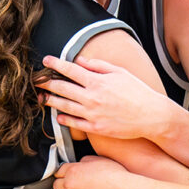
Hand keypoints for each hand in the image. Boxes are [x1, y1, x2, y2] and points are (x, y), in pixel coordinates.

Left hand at [40, 55, 168, 140]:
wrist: (151, 116)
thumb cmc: (138, 92)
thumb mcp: (120, 72)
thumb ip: (98, 65)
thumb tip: (80, 60)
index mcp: (97, 81)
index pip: (70, 70)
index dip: (55, 64)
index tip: (46, 61)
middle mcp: (91, 97)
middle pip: (61, 88)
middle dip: (46, 82)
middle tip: (36, 80)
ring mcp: (92, 114)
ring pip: (64, 106)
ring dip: (50, 101)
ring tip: (41, 97)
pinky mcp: (95, 127)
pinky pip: (74, 122)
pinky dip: (63, 118)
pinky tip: (58, 115)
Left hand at [54, 156, 132, 188]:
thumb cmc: (116, 176)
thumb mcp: (100, 160)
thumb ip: (85, 161)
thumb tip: (80, 164)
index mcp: (73, 171)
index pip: (59, 171)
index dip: (65, 172)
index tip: (69, 175)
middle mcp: (70, 186)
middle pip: (56, 186)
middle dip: (64, 185)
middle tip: (76, 185)